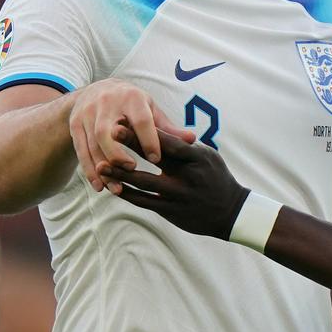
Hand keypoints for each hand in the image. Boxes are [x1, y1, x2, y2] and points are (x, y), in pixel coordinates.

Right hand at [68, 79, 194, 192]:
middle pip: (108, 131)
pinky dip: (90, 170)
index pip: (140, 119)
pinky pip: (81, 150)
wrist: (96, 90)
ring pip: (93, 144)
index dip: (148, 139)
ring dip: (104, 168)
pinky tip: (100, 186)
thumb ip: (168, 127)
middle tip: (132, 170)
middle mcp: (106, 103)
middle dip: (118, 152)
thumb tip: (192, 140)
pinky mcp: (75, 125)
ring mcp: (87, 114)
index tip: (156, 159)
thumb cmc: (131, 104)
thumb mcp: (149, 110)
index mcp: (131, 98)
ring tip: (117, 188)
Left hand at [102, 132, 248, 239]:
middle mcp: (186, 175)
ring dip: (121, 173)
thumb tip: (159, 128)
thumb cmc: (216, 177)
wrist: (230, 211)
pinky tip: (114, 187)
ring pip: (144, 182)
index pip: (167, 141)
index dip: (144, 131)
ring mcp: (178, 194)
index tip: (124, 120)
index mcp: (196, 157)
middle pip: (153, 157)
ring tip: (101, 166)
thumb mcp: (206, 156)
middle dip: (129, 145)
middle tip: (108, 133)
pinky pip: (145, 202)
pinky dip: (129, 194)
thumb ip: (183, 145)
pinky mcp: (172, 211)